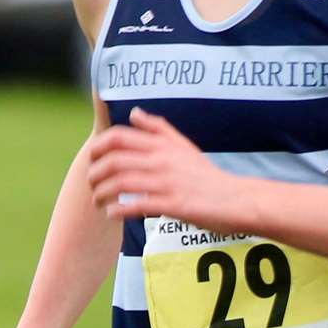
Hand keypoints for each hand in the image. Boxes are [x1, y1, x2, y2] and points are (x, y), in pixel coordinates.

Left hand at [87, 107, 233, 225]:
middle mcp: (162, 161)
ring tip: (98, 202)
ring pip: (121, 183)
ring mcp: (167, 183)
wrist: (235, 199)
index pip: (119, 137)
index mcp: (162, 145)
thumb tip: (134, 113)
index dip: (98, 147)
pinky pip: (137, 206)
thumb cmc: (207, 176)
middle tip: (92, 185)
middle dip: (95, 173)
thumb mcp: (183, 146)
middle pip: (114, 160)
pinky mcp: (173, 205)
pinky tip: (112, 214)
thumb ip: (158, 129)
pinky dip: (118, 210)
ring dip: (102, 193)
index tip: (92, 160)